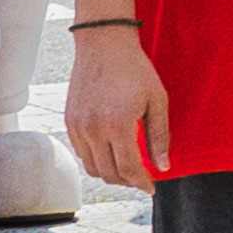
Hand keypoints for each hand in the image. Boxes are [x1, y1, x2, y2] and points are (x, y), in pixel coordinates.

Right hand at [64, 25, 166, 193]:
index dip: (141, 183)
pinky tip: (111, 152)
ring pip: (92, 168)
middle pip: (109, 173)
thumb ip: (160, 136)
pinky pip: (82, 153)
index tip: (151, 188)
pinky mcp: (70, 121)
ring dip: (111, 173)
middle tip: (141, 178)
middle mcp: (94, 129)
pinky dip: (96, 159)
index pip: (128, 169)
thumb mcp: (157, 100)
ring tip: (127, 167)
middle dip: (128, 181)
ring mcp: (78, 126)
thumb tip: (163, 166)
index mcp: (118, 124)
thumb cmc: (135, 69)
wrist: (103, 44)